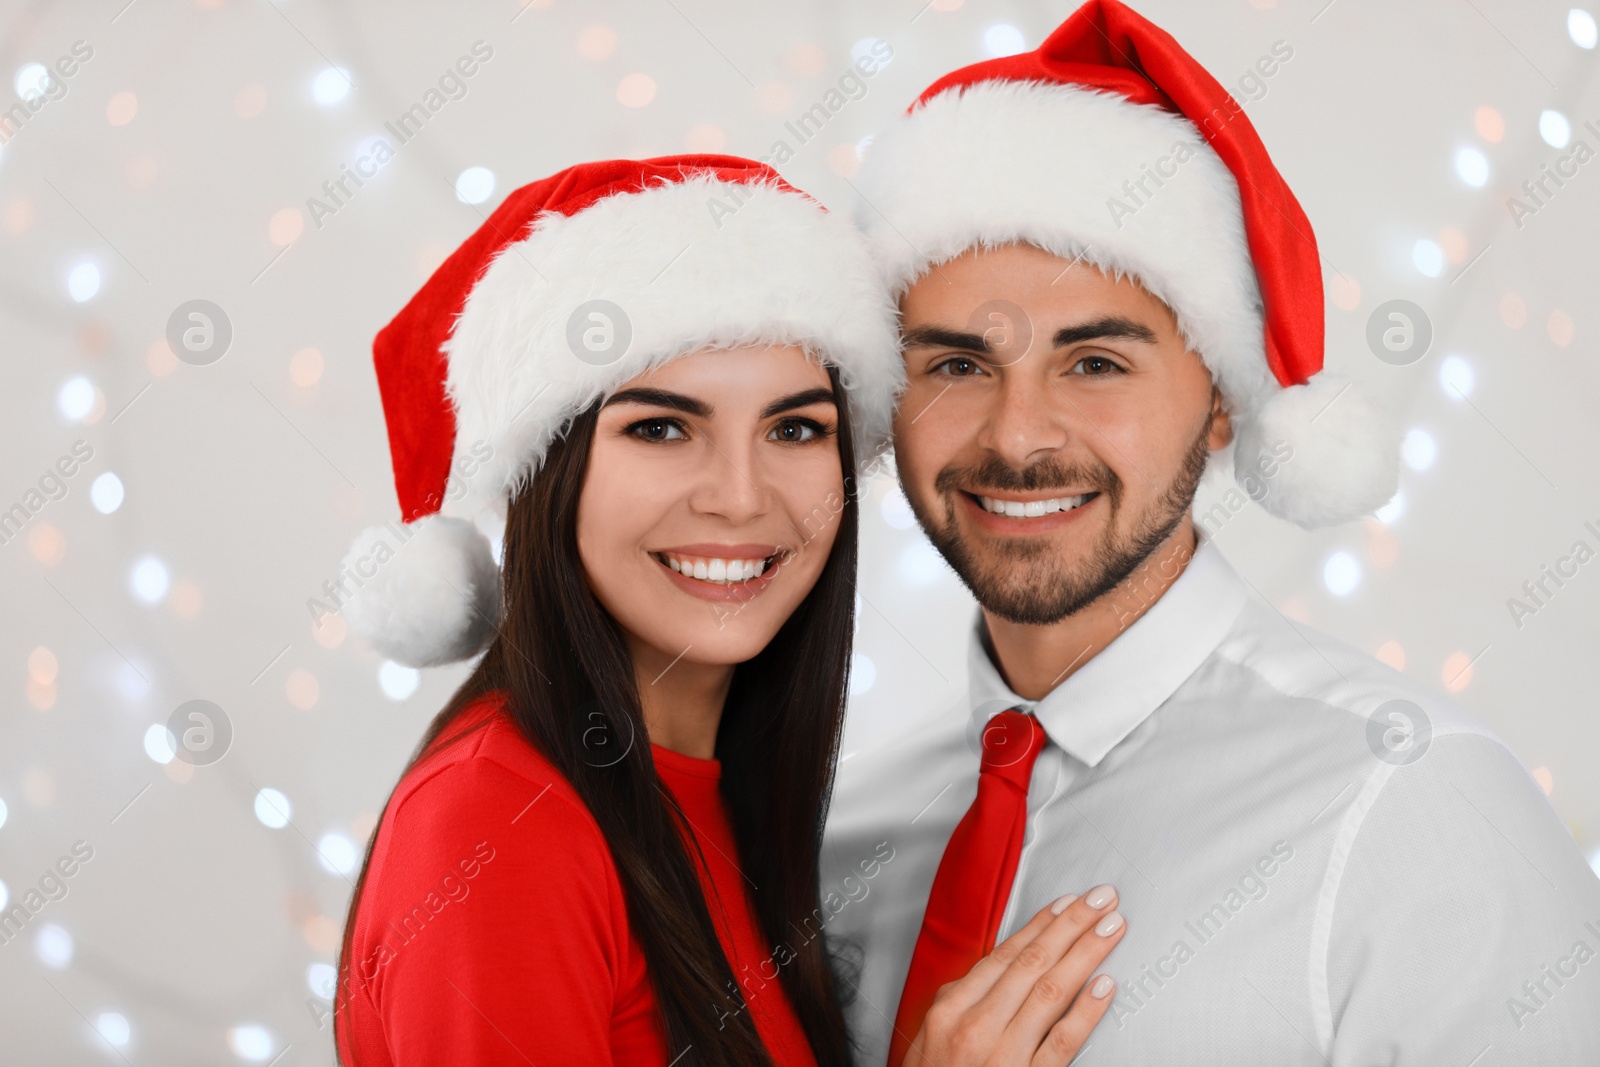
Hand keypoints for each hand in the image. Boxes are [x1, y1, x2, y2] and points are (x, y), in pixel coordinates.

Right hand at [905, 885, 1123, 1066]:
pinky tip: (1105, 988)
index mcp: (951, 1008)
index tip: (1068, 902)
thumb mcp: (929, 1036)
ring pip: (1051, 991)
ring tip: (1110, 929)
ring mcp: (1003, 1054)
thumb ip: (960, 999)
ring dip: (1086, 954)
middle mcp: (975, 1026)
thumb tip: (994, 967)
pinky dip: (1086, 1012)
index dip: (1041, 924)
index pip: (1005, 954)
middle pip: (1033, 963)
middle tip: (1101, 900)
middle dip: (1071, 925)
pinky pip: (1063, 1043)